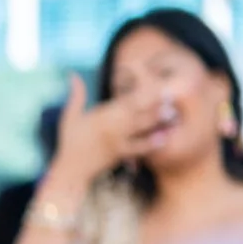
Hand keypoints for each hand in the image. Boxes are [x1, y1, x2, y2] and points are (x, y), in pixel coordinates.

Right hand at [46, 73, 165, 191]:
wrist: (71, 169)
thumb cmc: (70, 142)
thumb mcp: (70, 117)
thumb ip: (76, 95)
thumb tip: (72, 73)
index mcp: (101, 115)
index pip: (125, 100)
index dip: (142, 91)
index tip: (156, 84)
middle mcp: (112, 126)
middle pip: (137, 111)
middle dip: (154, 103)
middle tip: (169, 95)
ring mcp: (118, 140)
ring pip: (141, 127)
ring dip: (157, 120)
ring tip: (172, 113)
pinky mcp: (121, 154)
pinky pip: (140, 147)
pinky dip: (152, 142)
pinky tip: (164, 137)